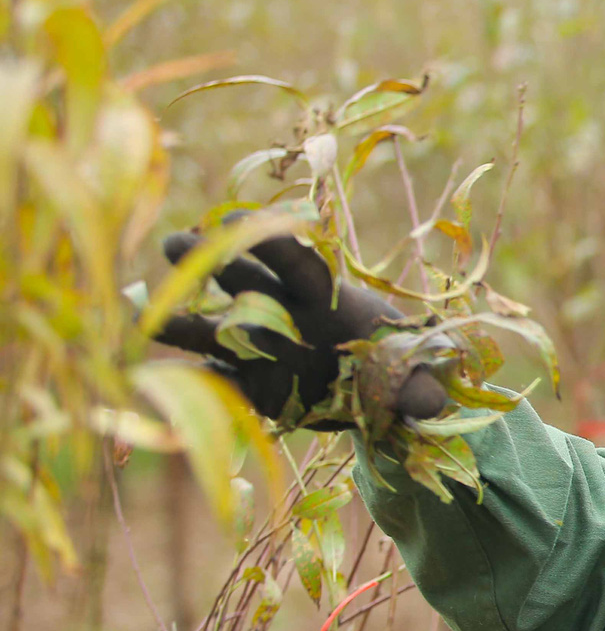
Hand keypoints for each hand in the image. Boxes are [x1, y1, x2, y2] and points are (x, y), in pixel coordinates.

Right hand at [153, 228, 449, 427]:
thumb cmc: (398, 371)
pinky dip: (195, 382)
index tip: (241, 223)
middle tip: (176, 244)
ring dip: (184, 319)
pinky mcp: (250, 383)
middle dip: (211, 260)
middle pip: (244, 278)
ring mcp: (262, 347)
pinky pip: (217, 381)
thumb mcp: (417, 382)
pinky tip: (162, 383)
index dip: (271, 240)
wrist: (377, 398)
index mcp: (328, 296)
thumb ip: (421, 391)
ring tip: (142, 316)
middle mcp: (285, 311)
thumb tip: (436, 407)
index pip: (298, 260)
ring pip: (216, 326)